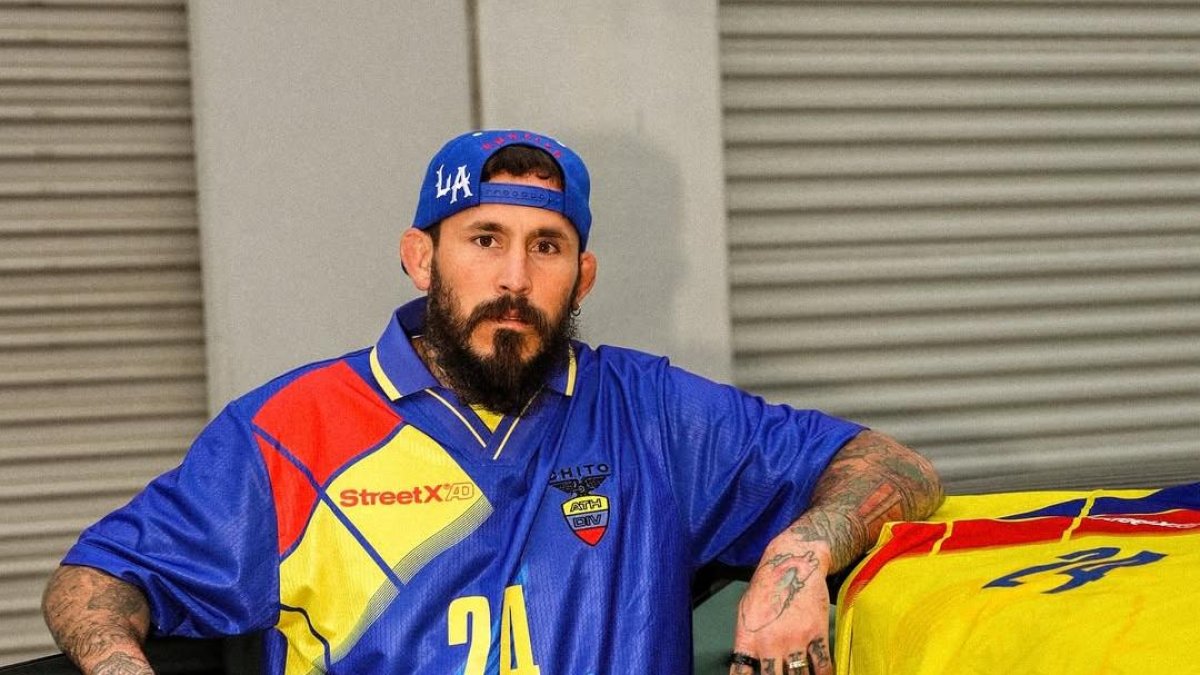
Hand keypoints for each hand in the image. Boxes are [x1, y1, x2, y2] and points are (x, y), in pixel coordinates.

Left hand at [728, 542, 834, 674]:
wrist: (792, 562)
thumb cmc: (767, 586)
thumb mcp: (745, 612)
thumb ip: (746, 641)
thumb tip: (747, 664)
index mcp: (748, 638)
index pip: (741, 674)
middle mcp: (769, 643)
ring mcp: (793, 640)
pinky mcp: (815, 634)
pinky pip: (822, 666)